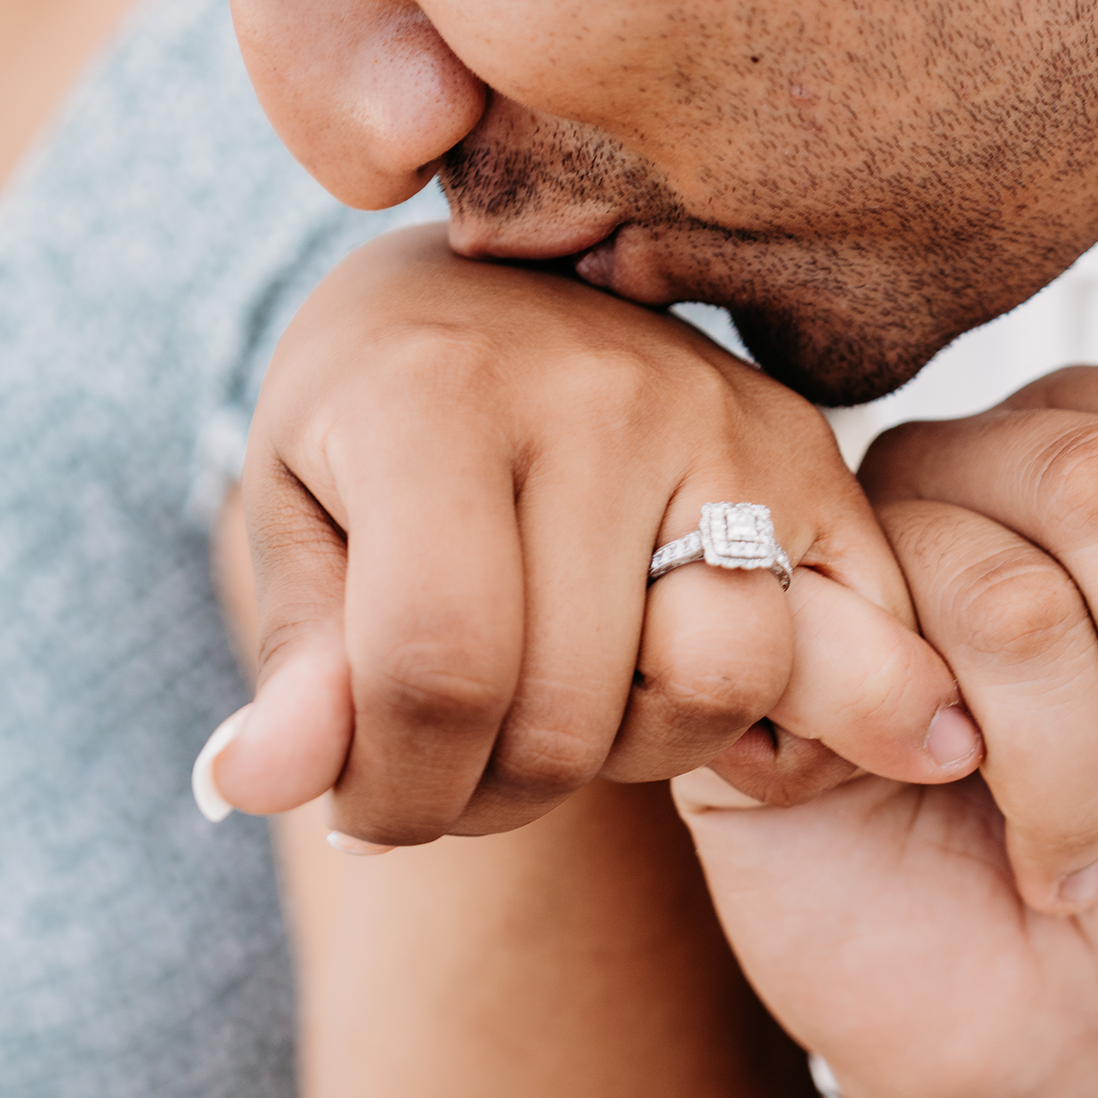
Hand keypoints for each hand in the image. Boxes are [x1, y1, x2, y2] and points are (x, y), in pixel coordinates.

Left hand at [200, 225, 981, 844]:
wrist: (493, 284)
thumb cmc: (374, 417)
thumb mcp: (293, 517)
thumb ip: (296, 663)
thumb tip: (257, 783)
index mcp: (436, 397)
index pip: (437, 668)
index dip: (395, 792)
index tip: (367, 813)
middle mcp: (601, 392)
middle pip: (566, 711)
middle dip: (491, 797)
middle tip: (454, 769)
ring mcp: (728, 419)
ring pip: (712, 683)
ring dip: (630, 753)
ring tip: (564, 710)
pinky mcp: (814, 457)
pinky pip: (841, 641)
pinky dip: (780, 709)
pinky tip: (680, 690)